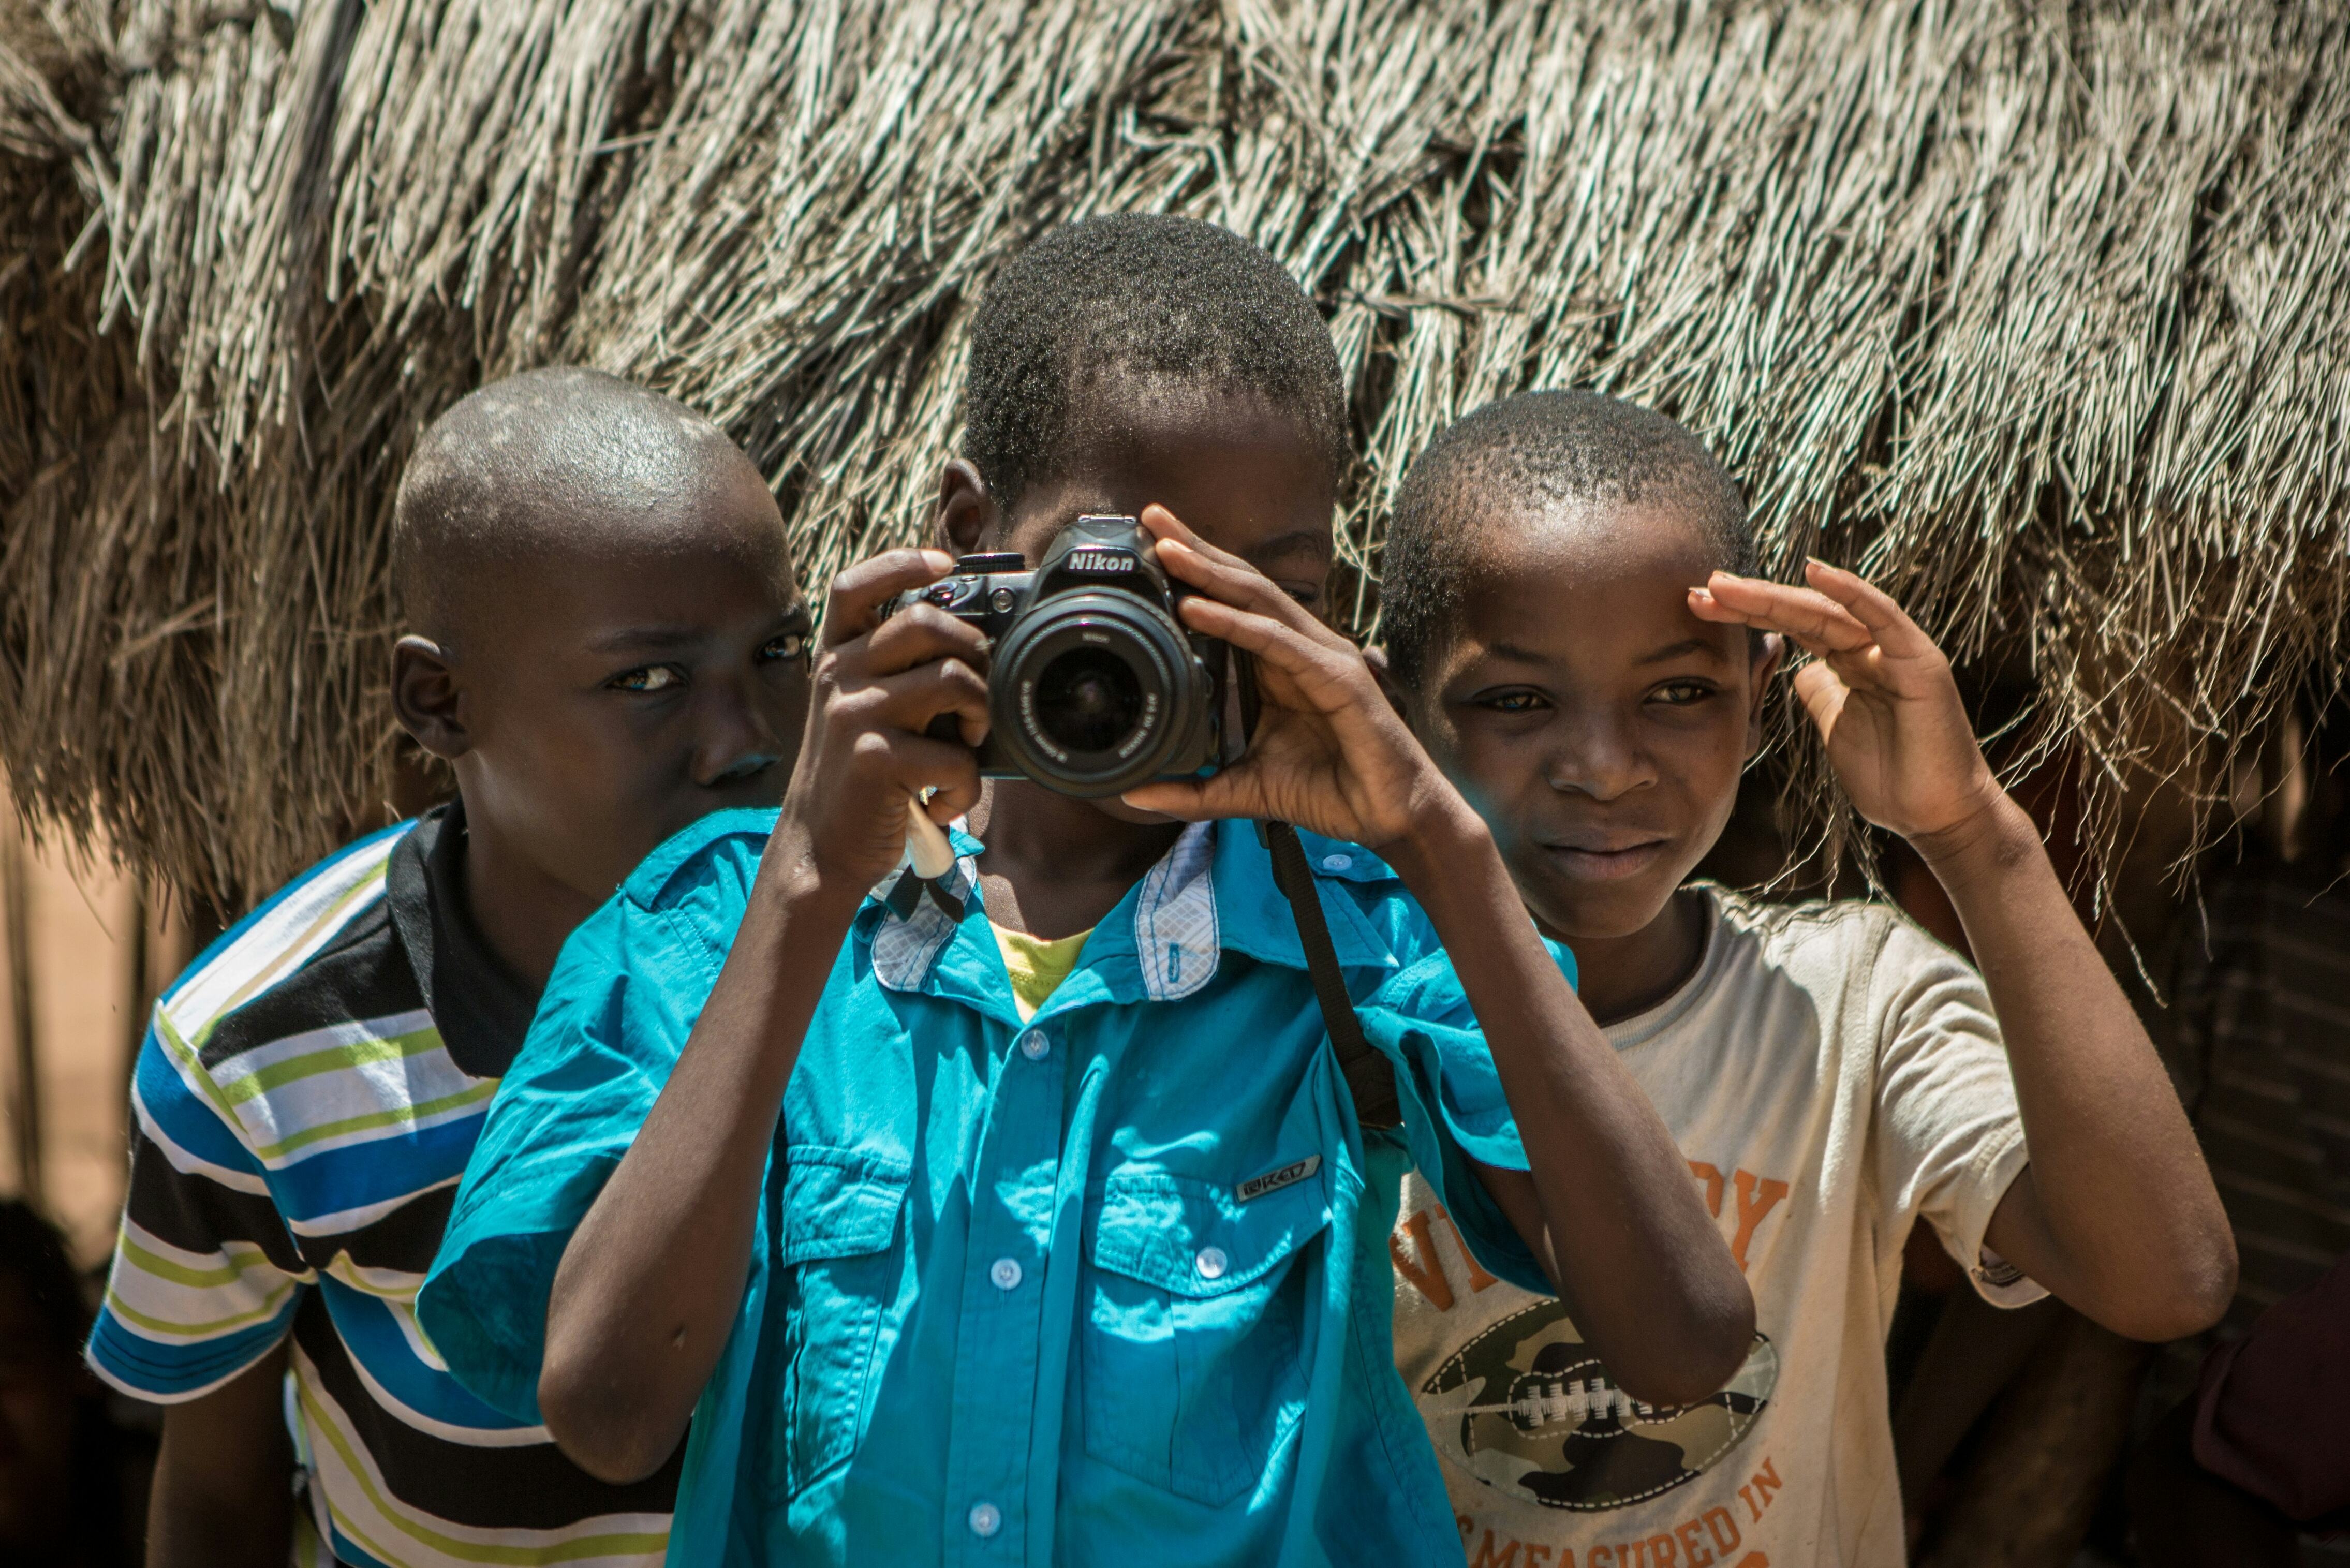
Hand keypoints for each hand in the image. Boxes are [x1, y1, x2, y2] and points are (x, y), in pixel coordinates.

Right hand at [767, 550, 990, 899]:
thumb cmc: (857, 777)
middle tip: (976, 694)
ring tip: (966, 747)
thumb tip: (971, 648)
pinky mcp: (875, 759)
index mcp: (836, 658)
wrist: (818, 847)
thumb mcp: (860, 711)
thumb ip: (895, 674)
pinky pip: (955, 755)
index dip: (901, 563)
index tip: (945, 564)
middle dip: (973, 650)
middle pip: (925, 621)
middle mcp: (839, 676)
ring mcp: (854, 714)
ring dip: (980, 714)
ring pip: (952, 679)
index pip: (856, 586)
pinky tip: (944, 802)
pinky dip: (966, 786)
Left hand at [1120, 506, 1462, 853]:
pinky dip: (1234, 623)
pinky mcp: (1338, 677)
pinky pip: (1277, 642)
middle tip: (1150, 518)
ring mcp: (1322, 656)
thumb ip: (1193, 790)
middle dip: (1197, 549)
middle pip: (1242, 585)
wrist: (1390, 817)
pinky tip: (1195, 609)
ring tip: (1166, 548)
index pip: (1233, 603)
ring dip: (1209, 572)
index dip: (1194, 572)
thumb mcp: (1245, 787)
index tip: (1148, 548)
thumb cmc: (1330, 791)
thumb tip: (1134, 794)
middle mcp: (1301, 648)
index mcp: (1280, 663)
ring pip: (1259, 599)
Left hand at [1689, 559, 2001, 844]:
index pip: (1790, 627)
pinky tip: (1813, 572)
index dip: (1746, 615)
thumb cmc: (1889, 777)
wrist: (1933, 817)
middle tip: (1700, 588)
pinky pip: (1881, 616)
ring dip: (1775, 595)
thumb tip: (1796, 670)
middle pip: (1802, 613)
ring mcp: (1895, 651)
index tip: (1698, 606)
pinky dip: (1849, 591)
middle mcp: (1870, 648)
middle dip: (1750, 601)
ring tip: (1727, 585)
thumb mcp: (1835, 728)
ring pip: (1828, 612)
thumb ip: (1818, 694)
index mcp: (1849, 662)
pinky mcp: (1918, 661)